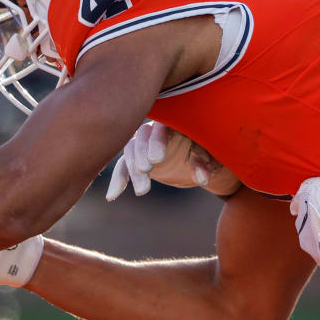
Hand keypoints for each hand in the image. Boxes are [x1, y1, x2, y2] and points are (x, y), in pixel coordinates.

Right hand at [108, 122, 241, 199]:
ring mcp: (142, 143)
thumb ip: (203, 165)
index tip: (156, 159)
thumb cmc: (203, 153)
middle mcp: (153, 129)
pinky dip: (119, 180)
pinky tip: (113, 195)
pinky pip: (123, 166)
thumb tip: (202, 179)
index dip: (157, 141)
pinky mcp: (135, 157)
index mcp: (173, 124)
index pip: (162, 127)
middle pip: (142, 137)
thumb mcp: (206, 158)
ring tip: (143, 191)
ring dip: (133, 171)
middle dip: (141, 154)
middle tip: (145, 170)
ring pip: (131, 152)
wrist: (193, 158)